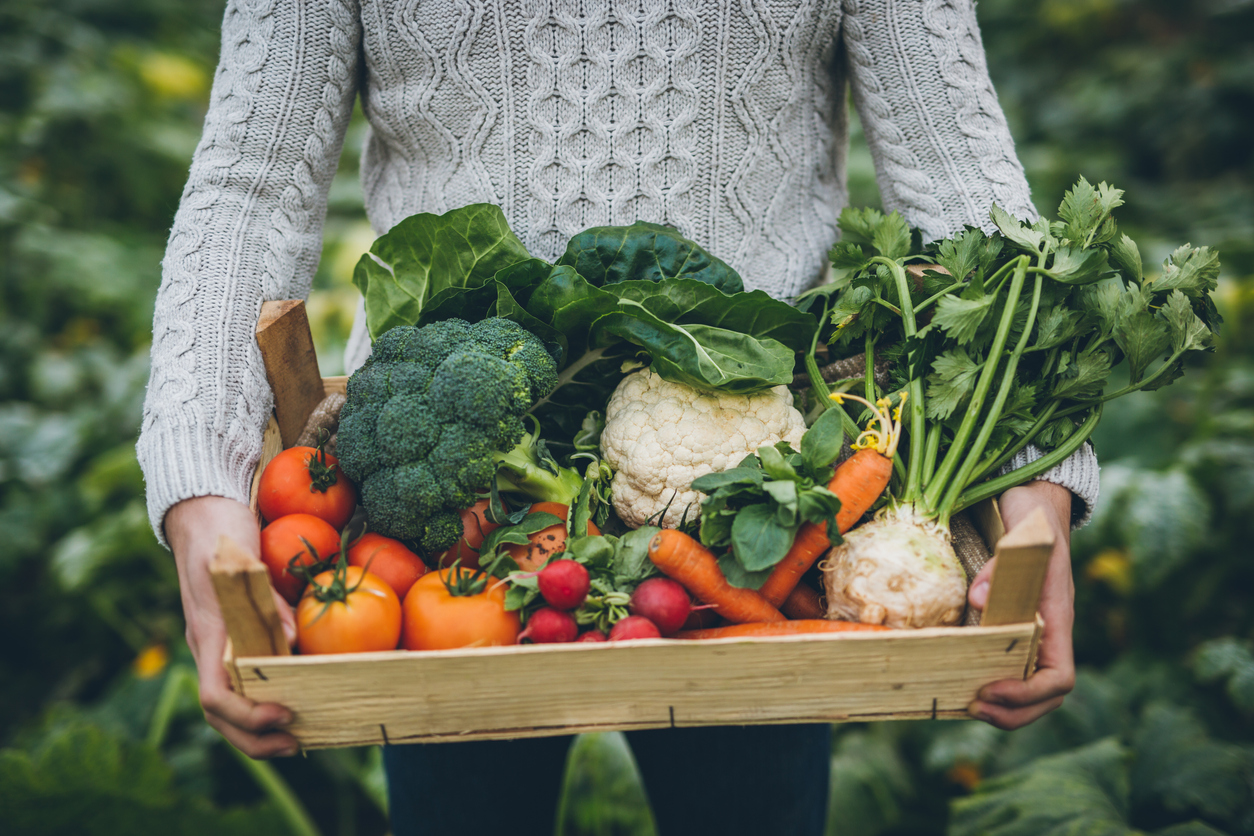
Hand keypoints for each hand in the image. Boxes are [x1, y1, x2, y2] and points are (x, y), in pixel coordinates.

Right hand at [166, 496, 298, 757]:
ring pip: (231, 705)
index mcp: (208, 633)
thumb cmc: (221, 530)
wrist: (202, 509)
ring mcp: (219, 645)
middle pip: (221, 715)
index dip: (247, 715)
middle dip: (256, 739)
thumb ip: (264, 598)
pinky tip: (298, 701)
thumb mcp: (242, 558)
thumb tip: (292, 641)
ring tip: (300, 737)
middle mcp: (210, 647)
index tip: (283, 714)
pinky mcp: (233, 637)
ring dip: (260, 730)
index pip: (215, 696)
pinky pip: (244, 682)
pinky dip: (265, 701)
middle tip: (298, 744)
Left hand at [965, 480, 1075, 729]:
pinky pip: (1007, 666)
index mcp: (1057, 618)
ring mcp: (1032, 630)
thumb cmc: (1035, 518)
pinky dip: (989, 683)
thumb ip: (1005, 565)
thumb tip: (978, 601)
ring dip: (1003, 707)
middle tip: (973, 707)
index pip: (1060, 676)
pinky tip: (959, 682)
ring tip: (966, 705)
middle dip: (1013, 712)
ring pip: (1028, 687)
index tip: (992, 690)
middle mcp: (1048, 632)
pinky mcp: (1011, 624)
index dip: (1028, 694)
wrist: (1036, 502)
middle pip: (1045, 696)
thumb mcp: (1025, 535)